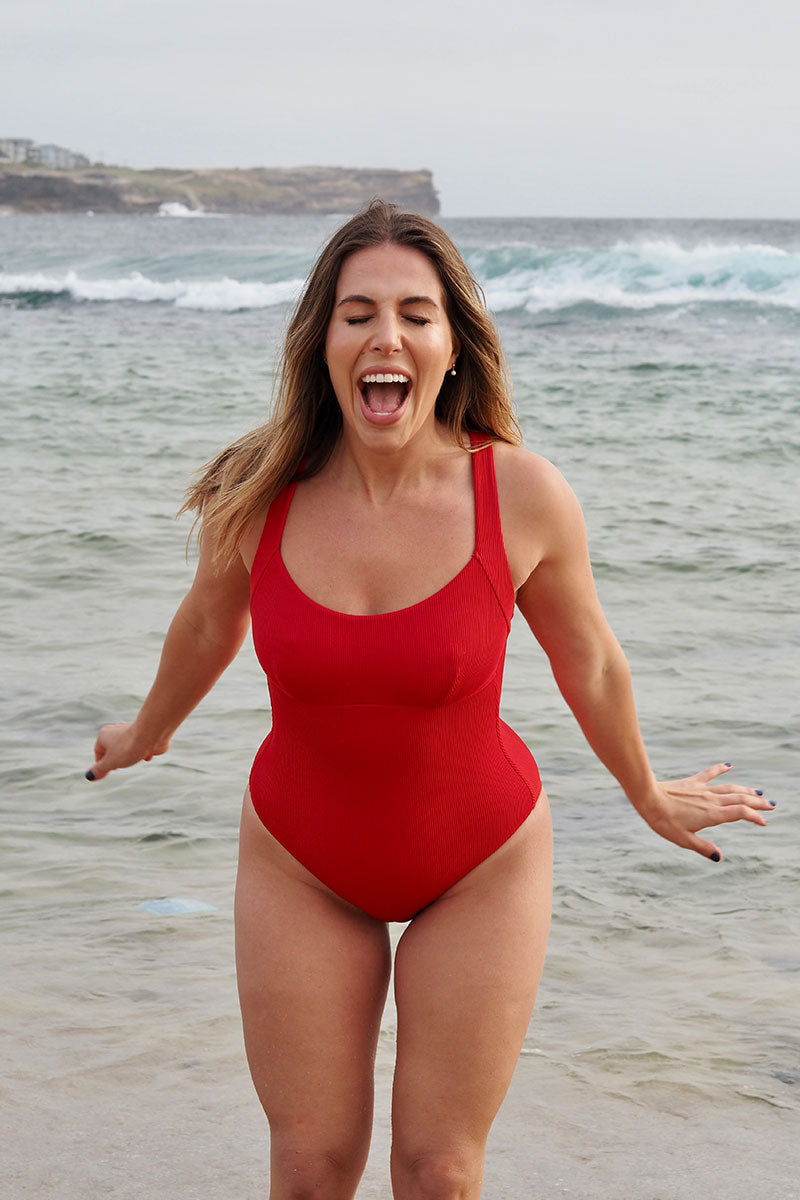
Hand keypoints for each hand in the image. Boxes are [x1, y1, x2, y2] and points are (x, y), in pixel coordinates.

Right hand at [85, 722, 170, 781]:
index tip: (106, 772)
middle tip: (122, 763)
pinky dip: (144, 753)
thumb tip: (89, 777)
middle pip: (113, 750)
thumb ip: (99, 770)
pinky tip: (147, 755)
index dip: (101, 764)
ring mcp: (131, 731)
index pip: (98, 751)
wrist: (151, 735)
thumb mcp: (110, 763)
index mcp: (104, 735)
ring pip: (128, 748)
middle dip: (118, 760)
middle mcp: (116, 730)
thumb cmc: (128, 747)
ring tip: (135, 757)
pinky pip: (141, 746)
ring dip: (132, 756)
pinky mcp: (144, 734)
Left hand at [638, 762, 773, 860]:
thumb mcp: (683, 840)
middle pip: (740, 799)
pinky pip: (710, 774)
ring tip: (758, 792)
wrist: (648, 797)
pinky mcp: (692, 782)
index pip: (740, 813)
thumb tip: (719, 856)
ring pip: (729, 788)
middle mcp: (711, 800)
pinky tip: (729, 765)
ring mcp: (702, 789)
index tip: (764, 822)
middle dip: (757, 803)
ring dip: (745, 789)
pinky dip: (720, 769)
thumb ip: (703, 847)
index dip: (754, 817)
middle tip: (771, 805)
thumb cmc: (663, 821)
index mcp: (712, 815)